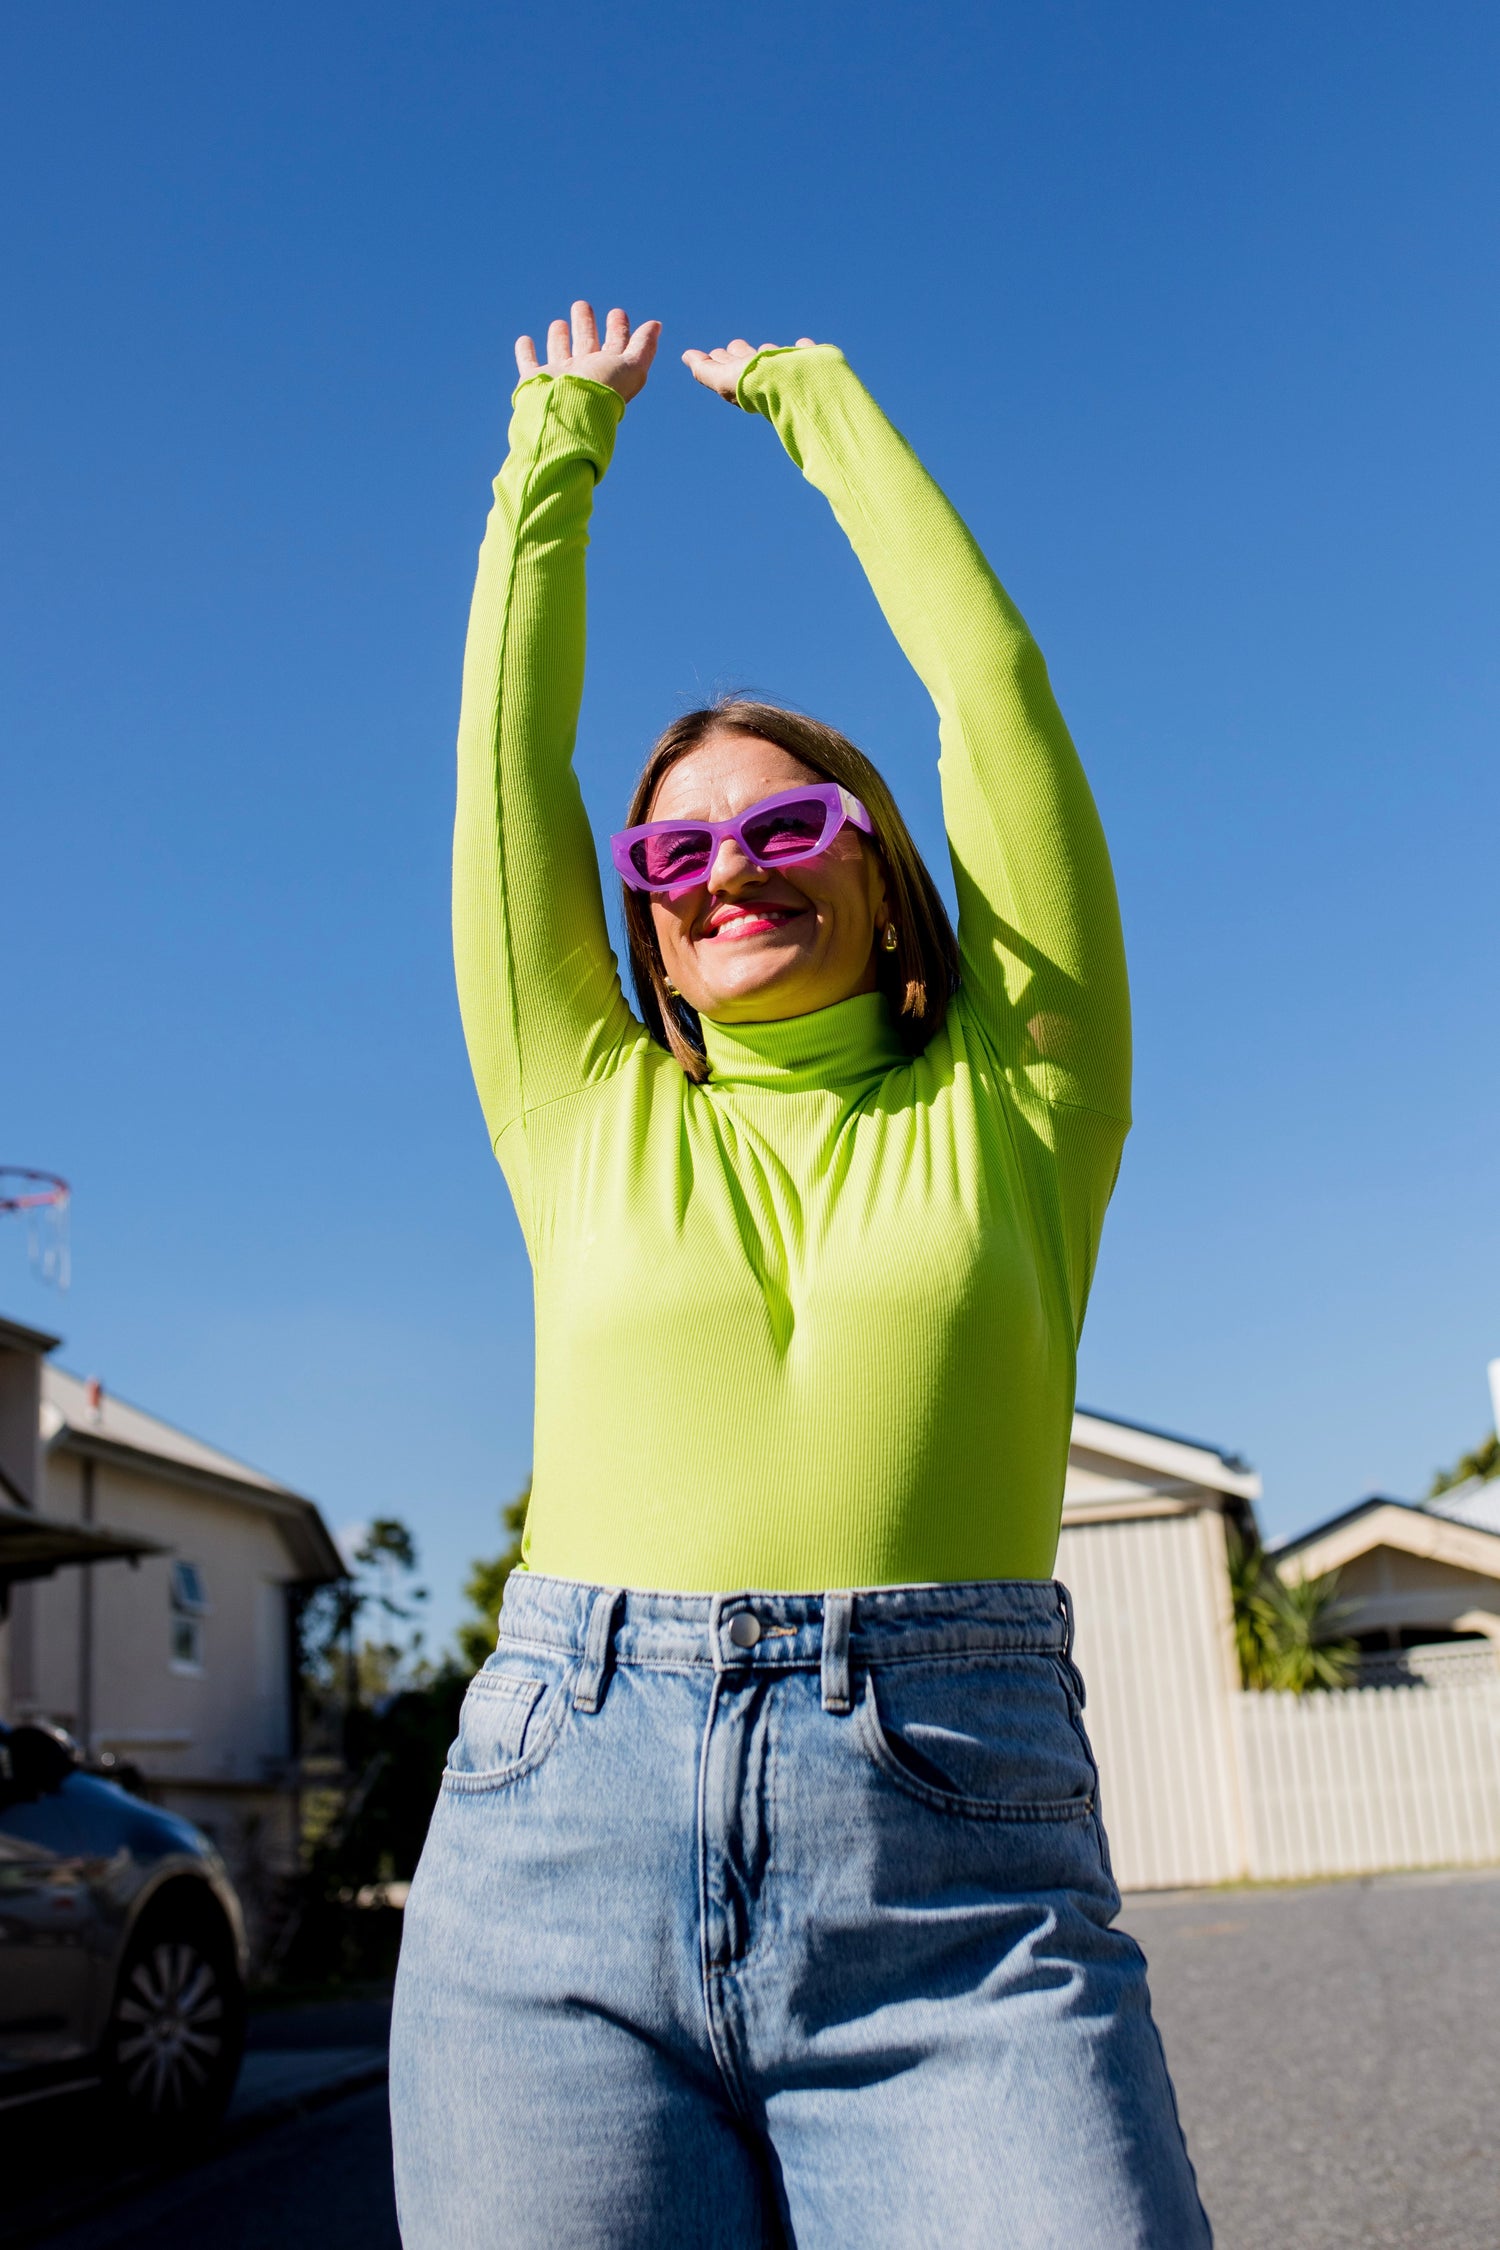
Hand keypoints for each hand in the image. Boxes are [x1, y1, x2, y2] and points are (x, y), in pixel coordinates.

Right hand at [515, 302, 660, 405]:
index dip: (618, 328)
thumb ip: (644, 346)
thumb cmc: (602, 391)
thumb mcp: (631, 367)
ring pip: (559, 351)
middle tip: (582, 306)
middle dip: (586, 324)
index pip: (615, 345)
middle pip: (586, 344)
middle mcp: (584, 374)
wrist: (568, 413)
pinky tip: (524, 341)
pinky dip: (525, 353)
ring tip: (559, 322)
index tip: (617, 313)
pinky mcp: (535, 381)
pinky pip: (528, 364)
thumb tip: (656, 325)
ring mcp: (559, 378)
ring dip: (559, 337)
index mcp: (608, 370)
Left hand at [682, 336, 816, 404]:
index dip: (721, 358)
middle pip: (750, 360)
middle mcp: (768, 375)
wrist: (797, 385)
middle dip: (742, 354)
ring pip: (775, 356)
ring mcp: (790, 368)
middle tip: (735, 346)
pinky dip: (803, 349)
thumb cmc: (757, 385)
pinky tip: (802, 346)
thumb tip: (687, 357)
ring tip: (767, 349)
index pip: (731, 365)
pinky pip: (805, 352)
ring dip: (769, 352)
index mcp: (747, 381)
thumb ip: (705, 370)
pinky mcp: (812, 362)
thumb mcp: (723, 379)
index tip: (715, 351)